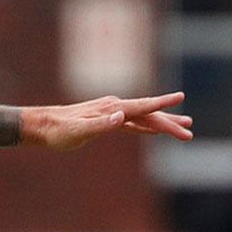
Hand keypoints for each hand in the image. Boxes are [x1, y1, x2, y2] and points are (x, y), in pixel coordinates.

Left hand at [33, 92, 192, 150]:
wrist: (41, 127)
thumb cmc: (58, 132)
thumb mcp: (77, 131)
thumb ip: (100, 124)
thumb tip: (121, 117)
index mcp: (112, 109)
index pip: (142, 107)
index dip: (162, 104)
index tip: (181, 97)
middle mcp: (115, 107)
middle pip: (148, 115)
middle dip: (169, 124)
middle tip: (189, 133)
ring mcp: (111, 113)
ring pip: (143, 118)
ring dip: (162, 124)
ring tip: (184, 127)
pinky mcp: (106, 120)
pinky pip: (132, 123)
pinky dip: (146, 126)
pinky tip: (155, 130)